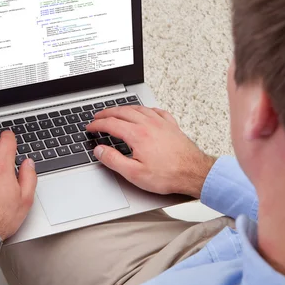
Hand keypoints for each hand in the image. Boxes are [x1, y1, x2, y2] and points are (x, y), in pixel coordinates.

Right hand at [86, 106, 215, 197]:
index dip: (97, 125)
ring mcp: (161, 123)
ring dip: (123, 108)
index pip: (111, 123)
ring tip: (116, 112)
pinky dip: (145, 109)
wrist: (194, 172)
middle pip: (122, 111)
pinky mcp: (171, 126)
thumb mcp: (134, 174)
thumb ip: (113, 160)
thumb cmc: (168, 175)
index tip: (90, 127)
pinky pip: (156, 111)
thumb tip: (99, 151)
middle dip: (107, 113)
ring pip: (138, 108)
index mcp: (137, 134)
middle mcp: (148, 124)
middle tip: (97, 117)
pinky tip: (144, 112)